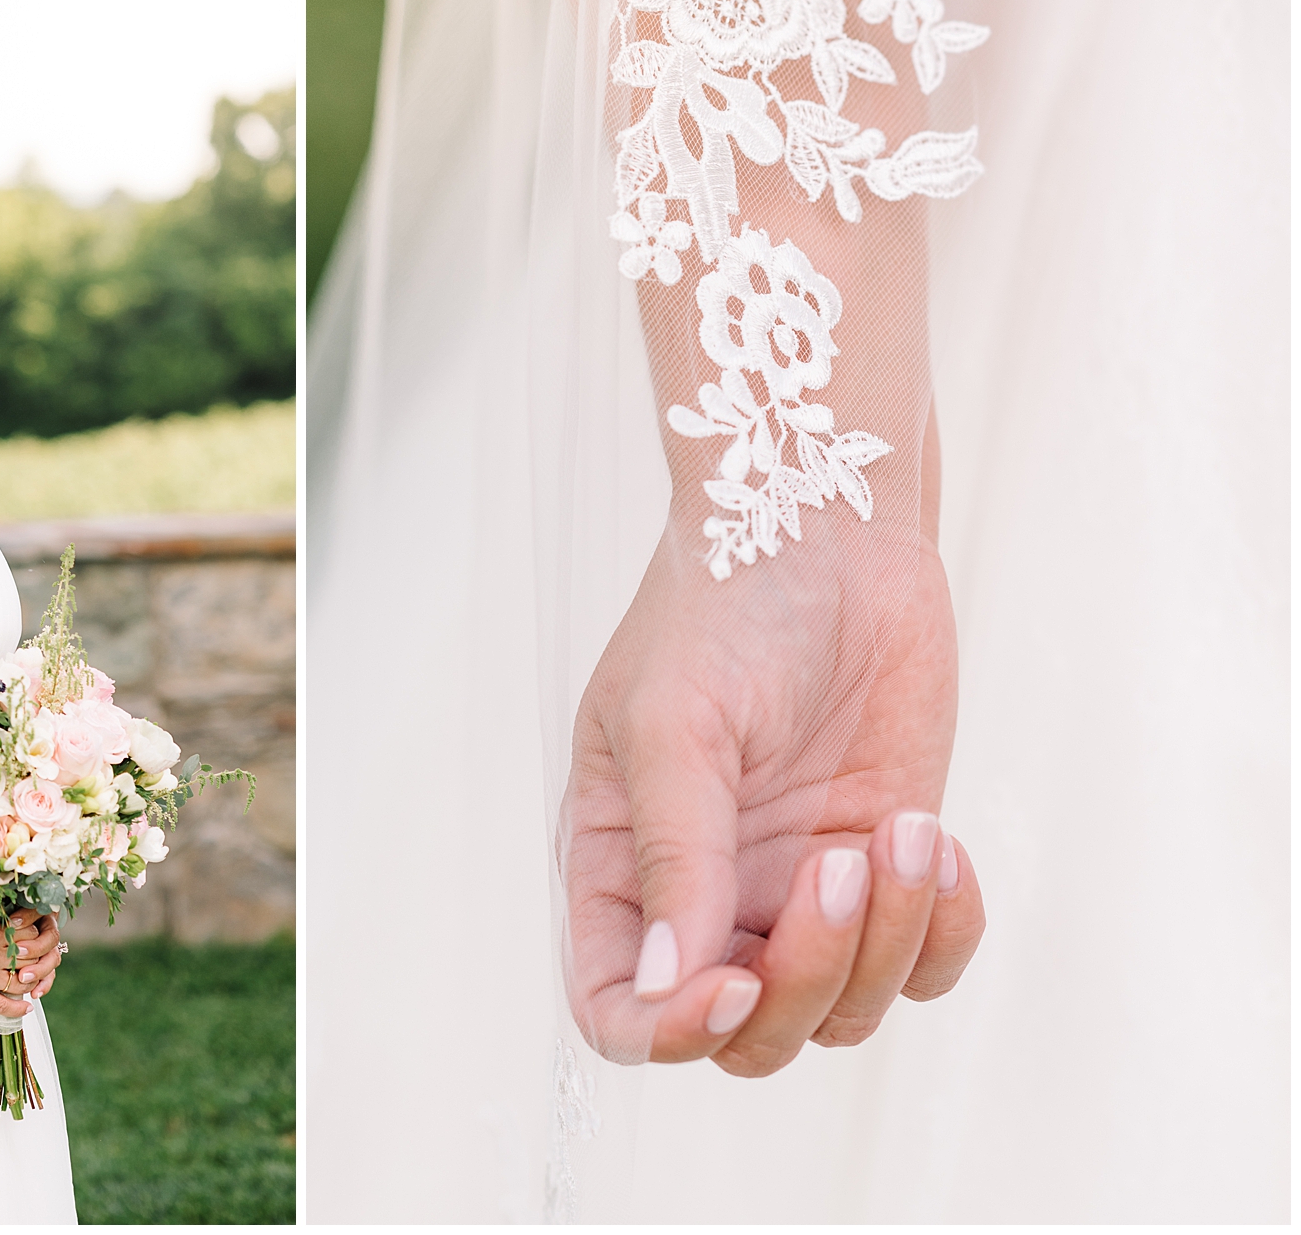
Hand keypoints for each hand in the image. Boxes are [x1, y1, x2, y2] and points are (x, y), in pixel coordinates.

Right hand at [0, 910, 63, 1015]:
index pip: (29, 932)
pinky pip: (1, 1005)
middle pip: (31, 958)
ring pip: (21, 982)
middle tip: (44, 958)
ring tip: (38, 980)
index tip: (40, 933)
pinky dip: (17, 1008)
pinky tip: (27, 1007)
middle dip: (43, 958)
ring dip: (34, 982)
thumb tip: (19, 923)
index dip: (39, 932)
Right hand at [561, 502, 983, 1072]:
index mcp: (622, 866)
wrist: (828, 528)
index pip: (619, 1008)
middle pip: (745, 1034)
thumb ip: (674, 859)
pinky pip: (924, 969)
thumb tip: (668, 988)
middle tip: (835, 871)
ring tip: (900, 833)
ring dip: (882, 945)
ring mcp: (797, 890)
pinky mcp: (885, 866)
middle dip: (802, 981)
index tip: (733, 983)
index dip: (670, 1030)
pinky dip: (942, 931)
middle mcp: (707, 896)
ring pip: (841, 1012)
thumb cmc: (724, 608)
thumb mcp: (672, 725)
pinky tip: (930, 840)